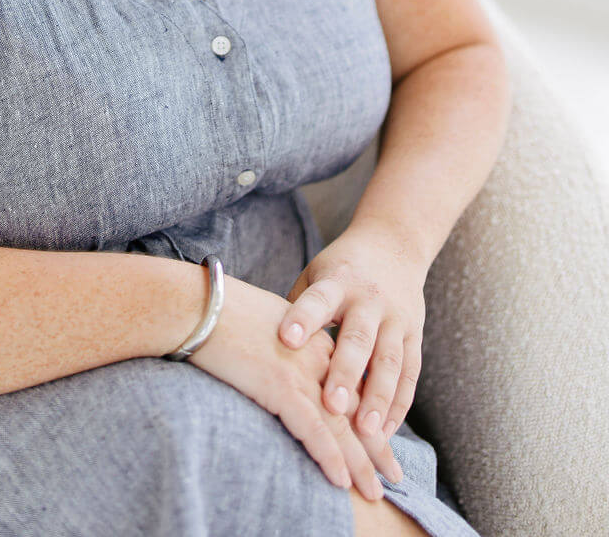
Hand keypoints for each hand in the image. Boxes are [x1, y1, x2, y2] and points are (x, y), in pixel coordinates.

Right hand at [187, 274, 402, 499]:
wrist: (198, 303)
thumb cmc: (224, 311)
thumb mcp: (269, 322)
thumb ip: (289, 343)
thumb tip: (290, 361)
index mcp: (316, 339)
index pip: (353, 383)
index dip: (369, 414)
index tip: (382, 439)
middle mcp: (317, 356)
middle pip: (356, 407)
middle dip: (376, 445)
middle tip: (395, 475)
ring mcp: (301, 372)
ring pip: (341, 424)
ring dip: (361, 462)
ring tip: (376, 491)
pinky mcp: (280, 386)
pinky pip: (313, 429)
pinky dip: (330, 457)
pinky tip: (342, 480)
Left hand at [276, 218, 426, 442]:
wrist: (394, 244)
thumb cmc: (340, 268)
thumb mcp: (315, 273)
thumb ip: (295, 308)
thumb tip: (261, 347)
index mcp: (338, 281)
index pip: (318, 299)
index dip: (303, 319)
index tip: (286, 340)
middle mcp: (369, 299)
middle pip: (358, 337)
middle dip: (345, 372)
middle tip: (330, 404)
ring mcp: (396, 318)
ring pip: (389, 361)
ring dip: (378, 398)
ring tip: (366, 433)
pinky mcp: (414, 335)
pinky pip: (410, 374)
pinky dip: (398, 405)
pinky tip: (384, 431)